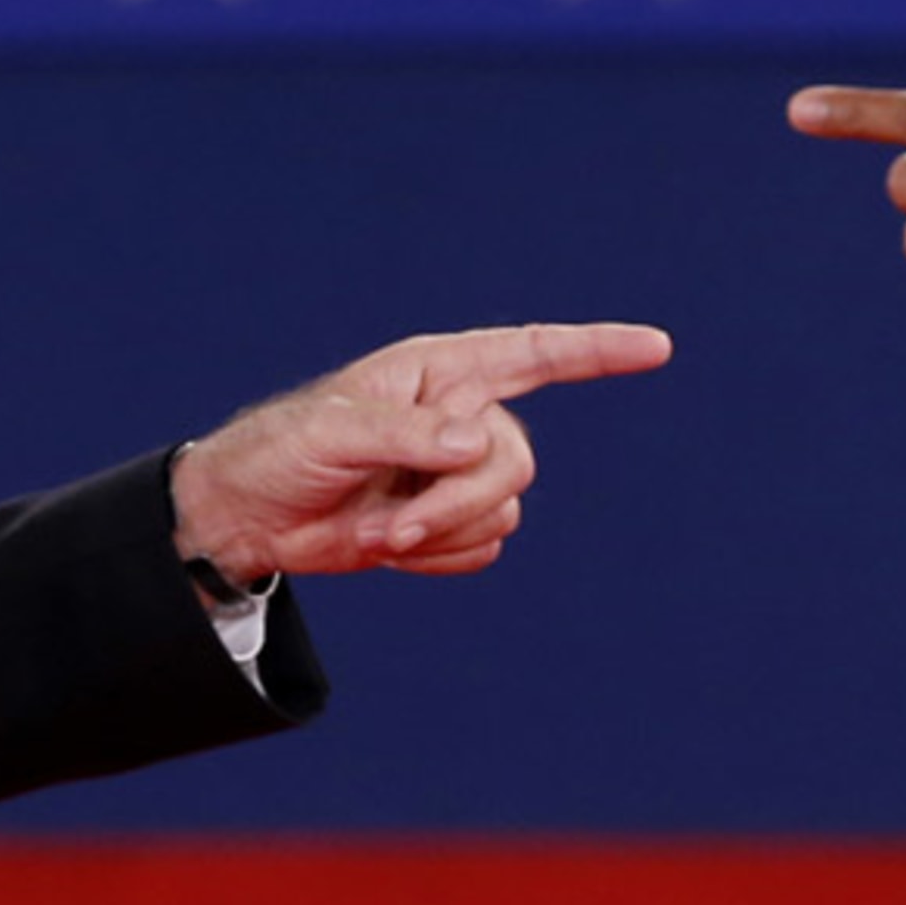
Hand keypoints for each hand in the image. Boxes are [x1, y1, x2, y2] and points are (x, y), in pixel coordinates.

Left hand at [169, 323, 671, 582]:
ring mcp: (458, 473)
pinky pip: (483, 548)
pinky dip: (435, 558)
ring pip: (504, 510)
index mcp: (440, 371)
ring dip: (438, 533)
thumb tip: (478, 443)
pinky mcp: (448, 524)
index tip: (656, 347)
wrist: (249, 519)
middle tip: (392, 527)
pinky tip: (387, 545)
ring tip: (376, 531)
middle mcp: (461, 417)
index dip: (598, 350)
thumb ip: (409, 435)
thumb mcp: (334, 433)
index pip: (534, 354)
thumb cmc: (281, 452)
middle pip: (516, 461)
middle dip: (457, 502)